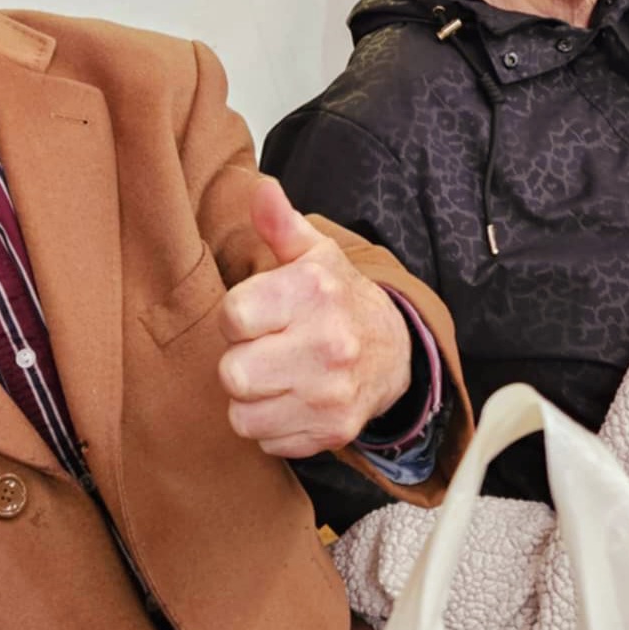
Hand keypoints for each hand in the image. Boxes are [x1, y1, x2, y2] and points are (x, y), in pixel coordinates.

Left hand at [219, 178, 411, 457]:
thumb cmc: (338, 299)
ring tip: (275, 376)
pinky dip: (273, 425)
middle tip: (264, 349)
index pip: (233, 316)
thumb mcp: (314, 255)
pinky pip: (267, 441)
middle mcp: (327, 346)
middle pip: (233, 373)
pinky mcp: (333, 432)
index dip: (236, 318)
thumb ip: (280, 224)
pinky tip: (292, 400)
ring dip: (252, 399)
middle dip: (241, 362)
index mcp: (314, 294)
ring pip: (243, 415)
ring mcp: (331, 394)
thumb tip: (260, 188)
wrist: (395, 351)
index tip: (255, 315)